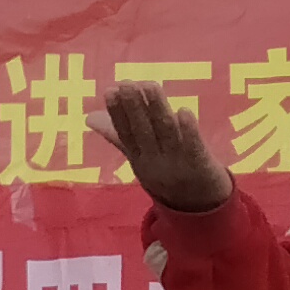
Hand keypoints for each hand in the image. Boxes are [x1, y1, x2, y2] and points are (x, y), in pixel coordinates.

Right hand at [101, 83, 232, 214]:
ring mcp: (177, 163)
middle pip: (143, 132)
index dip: (117, 113)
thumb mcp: (138, 158)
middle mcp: (154, 161)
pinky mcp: (200, 164)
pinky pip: (193, 146)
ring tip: (150, 84)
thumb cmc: (166, 174)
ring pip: (165, 132)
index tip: (111, 90)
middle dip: (134, 107)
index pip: (125, 133)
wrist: (200, 206)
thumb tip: (89, 117)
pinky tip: (183, 110)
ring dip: (157, 108)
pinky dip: (187, 130)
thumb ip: (118, 136)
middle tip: (127, 83)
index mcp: (138, 158)